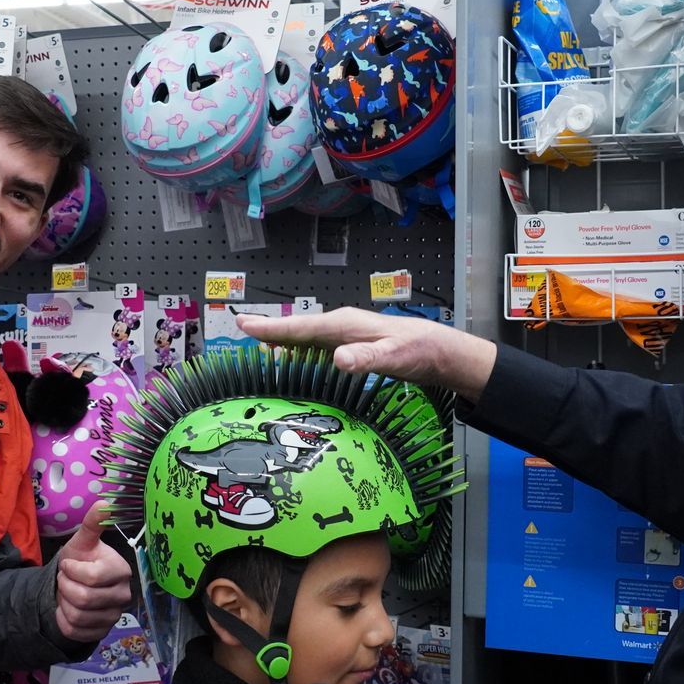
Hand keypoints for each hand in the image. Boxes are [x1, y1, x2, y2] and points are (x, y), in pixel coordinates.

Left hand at [53, 504, 131, 641]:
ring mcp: (113, 616)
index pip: (93, 577)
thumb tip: (105, 503)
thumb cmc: (80, 560)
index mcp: (121, 570)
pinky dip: (62, 620)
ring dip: (63, 603)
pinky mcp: (101, 632)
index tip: (68, 565)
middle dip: (65, 587)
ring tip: (66, 592)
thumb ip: (93, 524)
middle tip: (65, 579)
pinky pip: (74, 631)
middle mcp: (123, 595)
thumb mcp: (82, 541)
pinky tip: (65, 609)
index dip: (72, 571)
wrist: (74, 586)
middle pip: (84, 599)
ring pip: (78, 617)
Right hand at [232, 306, 496, 401]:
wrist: (441, 353)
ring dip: (283, 340)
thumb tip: (337, 358)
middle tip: (242, 328)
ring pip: (307, 337)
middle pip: (298, 329)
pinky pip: (318, 347)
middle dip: (270, 330)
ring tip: (260, 344)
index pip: (300, 327)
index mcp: (345, 324)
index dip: (271, 328)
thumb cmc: (419, 352)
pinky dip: (301, 350)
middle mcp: (342, 326)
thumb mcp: (393, 357)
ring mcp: (347, 336)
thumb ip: (366, 358)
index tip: (244, 324)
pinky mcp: (353, 347)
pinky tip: (296, 359)